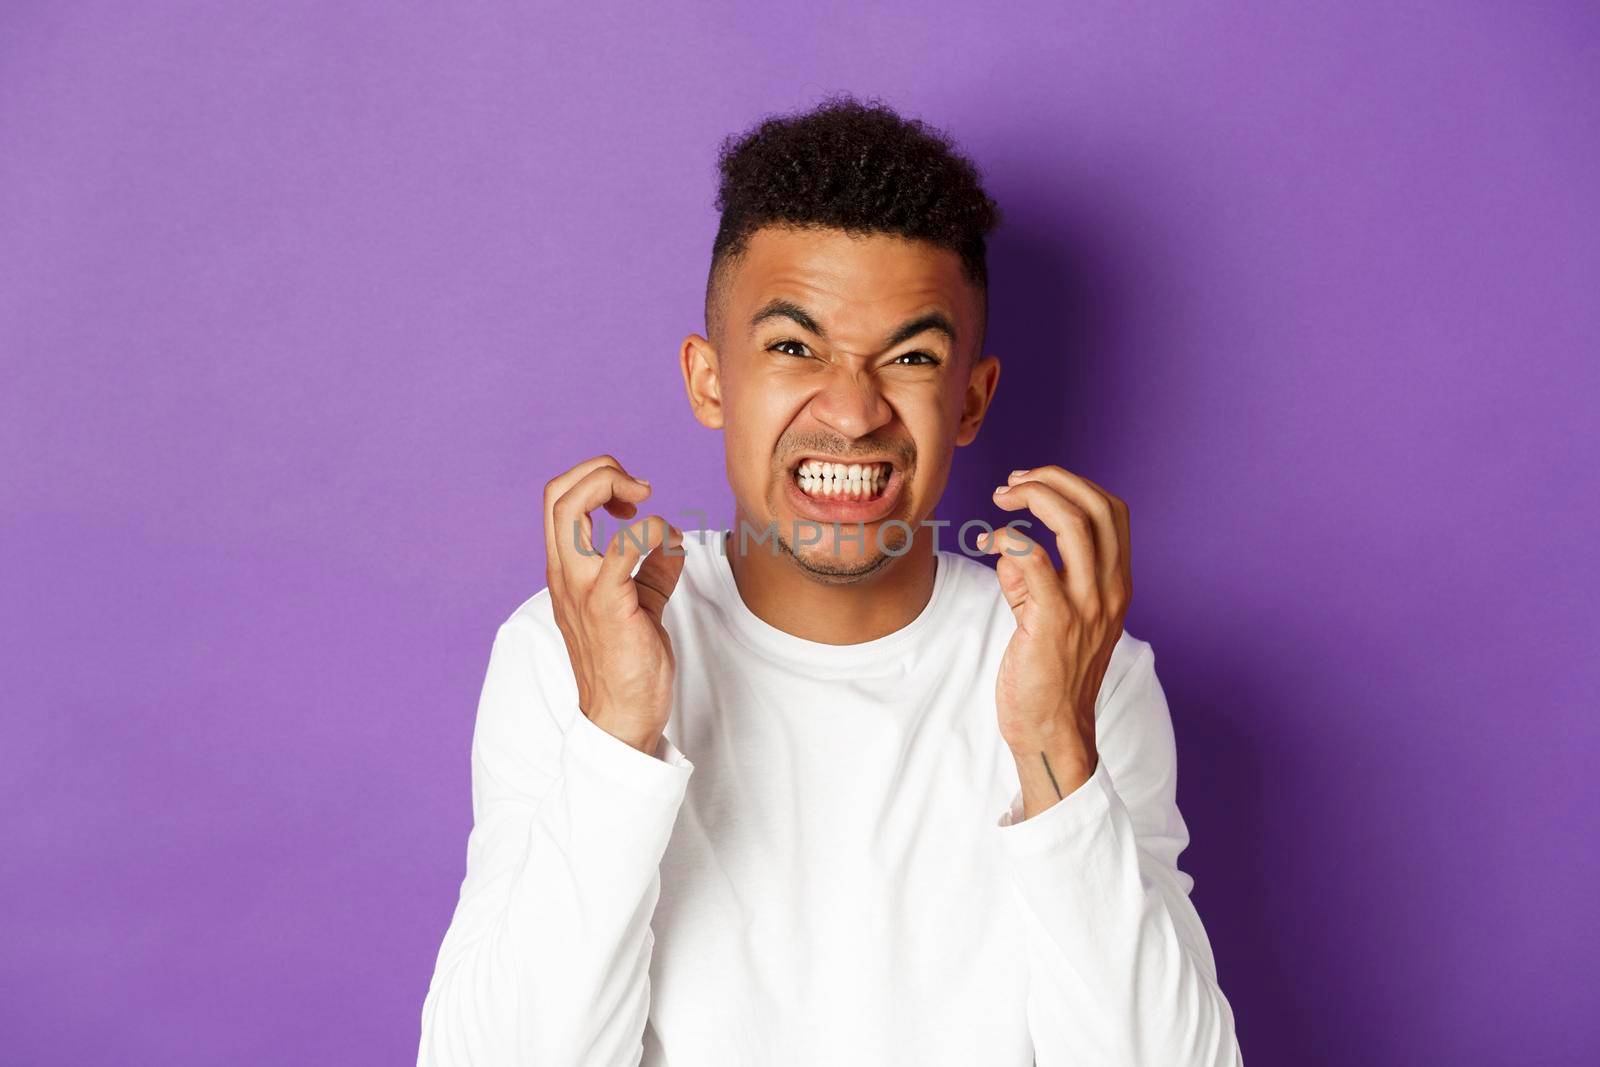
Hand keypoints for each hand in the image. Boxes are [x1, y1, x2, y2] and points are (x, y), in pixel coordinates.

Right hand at [543, 454, 685, 755]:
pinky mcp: (607, 604)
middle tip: (638, 489)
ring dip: (612, 485)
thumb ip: (653, 568)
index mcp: (566, 569)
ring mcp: (580, 587)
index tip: (632, 500)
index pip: (557, 500)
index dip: (592, 480)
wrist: (622, 716)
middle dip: (599, 470)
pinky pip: (624, 546)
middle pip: (556, 492)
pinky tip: (667, 542)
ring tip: (645, 503)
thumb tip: (673, 540)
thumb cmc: (629, 663)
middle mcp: (564, 573)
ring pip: (570, 507)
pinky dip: (650, 529)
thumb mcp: (642, 602)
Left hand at [979, 465, 1131, 817]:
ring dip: (1034, 497)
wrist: (1053, 731)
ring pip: (1074, 523)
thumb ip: (1031, 579)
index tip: (1034, 483)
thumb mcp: (1047, 617)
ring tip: (1002, 497)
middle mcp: (1110, 590)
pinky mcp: (1053, 621)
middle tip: (1012, 483)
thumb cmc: (1049, 675)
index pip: (1112, 511)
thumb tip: (1007, 547)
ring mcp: (1086, 605)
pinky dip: (1009, 538)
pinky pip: (1034, 559)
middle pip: (1098, 505)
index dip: (1074, 484)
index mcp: (1116, 584)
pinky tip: (988, 542)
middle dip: (1053, 479)